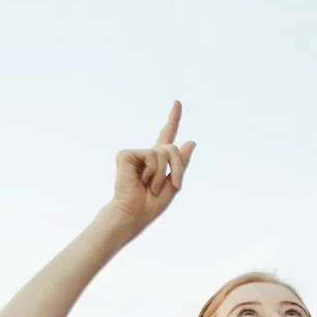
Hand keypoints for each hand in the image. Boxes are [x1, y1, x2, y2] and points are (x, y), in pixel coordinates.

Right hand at [111, 100, 196, 231]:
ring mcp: (135, 153)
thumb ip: (182, 163)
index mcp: (158, 160)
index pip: (167, 136)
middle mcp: (147, 154)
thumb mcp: (174, 184)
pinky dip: (152, 171)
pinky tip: (141, 180)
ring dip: (164, 173)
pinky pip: (152, 155)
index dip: (173, 119)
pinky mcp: (126, 155)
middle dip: (178, 168)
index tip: (177, 102)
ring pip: (164, 152)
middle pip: (172, 148)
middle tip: (173, 185)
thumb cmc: (152, 204)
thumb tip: (191, 141)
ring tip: (150, 186)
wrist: (135, 213)